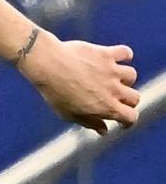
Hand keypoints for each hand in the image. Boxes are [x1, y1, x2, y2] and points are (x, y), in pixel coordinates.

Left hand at [18, 32, 139, 133]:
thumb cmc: (54, 90)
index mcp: (107, 107)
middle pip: (135, 97)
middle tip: (114, 96)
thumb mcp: (68, 114)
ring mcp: (111, 71)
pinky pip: (126, 52)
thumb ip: (89, 123)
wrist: (47, 64)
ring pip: (131, 75)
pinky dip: (124, 54)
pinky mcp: (105, 54)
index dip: (127, 119)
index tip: (120, 119)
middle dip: (126, 99)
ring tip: (111, 76)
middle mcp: (114, 90)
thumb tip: (104, 130)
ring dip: (123, 77)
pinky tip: (115, 57)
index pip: (132, 117)